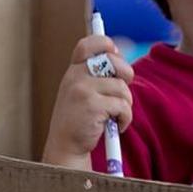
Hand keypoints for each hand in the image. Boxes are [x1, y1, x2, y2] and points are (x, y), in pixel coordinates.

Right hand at [41, 35, 134, 169]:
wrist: (66, 147)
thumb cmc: (79, 120)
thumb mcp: (81, 92)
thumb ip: (95, 75)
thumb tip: (119, 56)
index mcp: (73, 71)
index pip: (87, 44)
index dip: (105, 44)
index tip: (115, 54)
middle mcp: (75, 77)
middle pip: (114, 61)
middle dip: (126, 75)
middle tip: (123, 92)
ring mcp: (83, 90)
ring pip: (122, 87)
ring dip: (126, 104)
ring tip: (116, 115)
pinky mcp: (93, 106)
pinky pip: (123, 106)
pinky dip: (125, 118)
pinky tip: (117, 126)